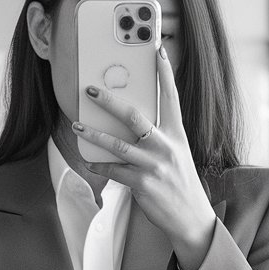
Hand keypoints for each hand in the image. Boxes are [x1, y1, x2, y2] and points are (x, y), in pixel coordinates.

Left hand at [73, 47, 215, 269]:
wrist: (190, 218)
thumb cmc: (179, 183)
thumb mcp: (176, 154)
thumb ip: (158, 137)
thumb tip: (129, 122)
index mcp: (177, 135)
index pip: (172, 98)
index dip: (164, 73)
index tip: (157, 50)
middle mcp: (166, 146)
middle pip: (135, 116)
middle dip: (110, 101)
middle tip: (92, 90)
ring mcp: (154, 165)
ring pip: (117, 144)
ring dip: (94, 134)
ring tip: (78, 125)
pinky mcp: (143, 184)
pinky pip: (114, 170)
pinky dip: (98, 165)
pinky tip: (88, 160)